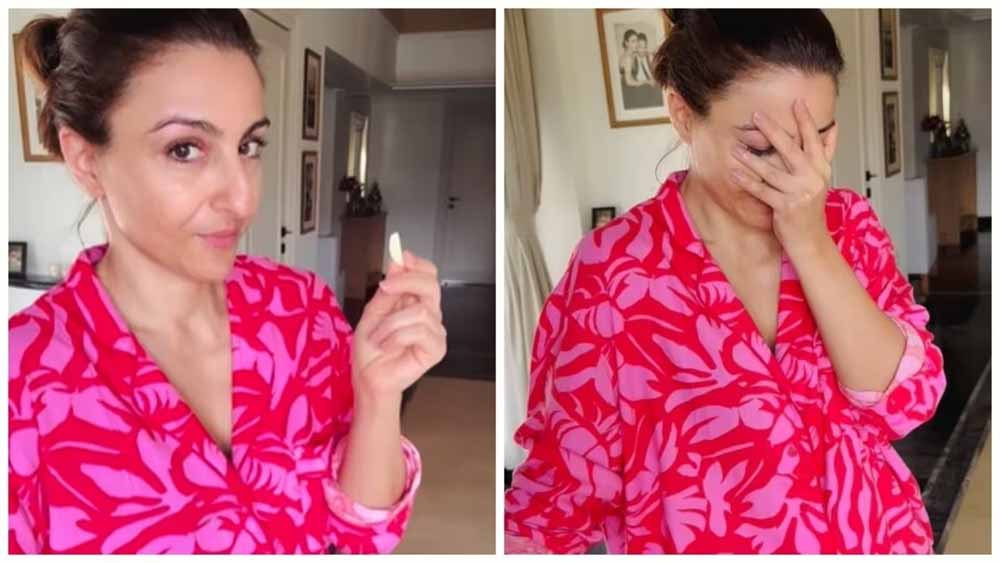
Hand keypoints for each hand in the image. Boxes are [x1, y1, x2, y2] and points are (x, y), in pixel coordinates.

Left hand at [352, 250, 445, 401]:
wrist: (368, 378)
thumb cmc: (371, 351)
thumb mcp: (373, 313)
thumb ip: (388, 289)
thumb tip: (398, 261)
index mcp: (415, 302)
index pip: (428, 274)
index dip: (417, 264)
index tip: (400, 257)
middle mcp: (429, 314)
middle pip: (431, 284)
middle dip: (407, 280)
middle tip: (386, 288)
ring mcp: (435, 331)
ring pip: (419, 310)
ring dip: (391, 323)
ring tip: (379, 337)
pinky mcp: (437, 349)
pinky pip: (419, 331)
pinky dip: (396, 337)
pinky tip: (388, 347)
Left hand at [729, 98, 838, 255]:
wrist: (810, 238)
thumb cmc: (811, 206)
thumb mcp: (822, 178)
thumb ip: (826, 152)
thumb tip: (833, 128)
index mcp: (821, 168)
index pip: (814, 139)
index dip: (806, 121)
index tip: (797, 102)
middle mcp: (812, 178)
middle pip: (791, 149)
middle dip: (773, 131)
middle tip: (757, 115)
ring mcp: (799, 193)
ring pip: (772, 170)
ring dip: (751, 158)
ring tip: (736, 147)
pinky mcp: (785, 207)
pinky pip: (762, 190)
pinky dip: (747, 181)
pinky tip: (735, 172)